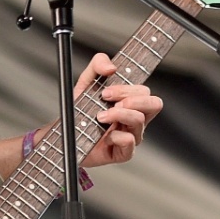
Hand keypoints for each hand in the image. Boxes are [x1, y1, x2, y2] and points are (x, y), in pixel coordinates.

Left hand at [70, 53, 162, 169]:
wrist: (65, 135)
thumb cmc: (80, 111)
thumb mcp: (86, 82)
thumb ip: (98, 65)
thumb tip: (111, 66)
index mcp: (132, 103)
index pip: (145, 92)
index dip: (131, 88)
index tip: (108, 89)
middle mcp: (135, 119)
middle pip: (154, 104)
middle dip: (130, 98)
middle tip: (107, 100)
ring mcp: (131, 136)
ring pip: (140, 120)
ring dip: (118, 114)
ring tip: (100, 116)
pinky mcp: (123, 153)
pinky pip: (129, 142)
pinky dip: (116, 136)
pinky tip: (104, 135)